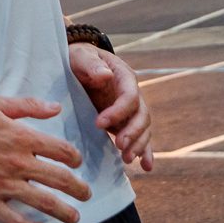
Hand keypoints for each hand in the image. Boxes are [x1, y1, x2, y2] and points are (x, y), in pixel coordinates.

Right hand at [0, 95, 90, 222]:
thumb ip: (28, 106)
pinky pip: (15, 220)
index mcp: (21, 137)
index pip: (61, 150)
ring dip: (64, 212)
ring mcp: (3, 185)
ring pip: (44, 203)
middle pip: (60, 179)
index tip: (77, 162)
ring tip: (74, 217)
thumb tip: (56, 107)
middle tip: (86, 193)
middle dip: (78, 188)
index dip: (74, 157)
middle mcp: (17, 163)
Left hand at [69, 42, 153, 170]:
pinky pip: (139, 137)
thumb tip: (105, 76)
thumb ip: (92, 64)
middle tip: (119, 145)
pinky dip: (145, 151)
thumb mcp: (81, 56)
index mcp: (124, 76)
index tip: (99, 123)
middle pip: (141, 115)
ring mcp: (129, 110)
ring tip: (126, 159)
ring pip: (143, 129)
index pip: (130, 96)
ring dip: (138, 145)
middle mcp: (132, 94)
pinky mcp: (124, 122)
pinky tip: (146, 166)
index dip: (118, 111)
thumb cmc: (79, 57)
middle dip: (132, 132)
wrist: (77, 63)